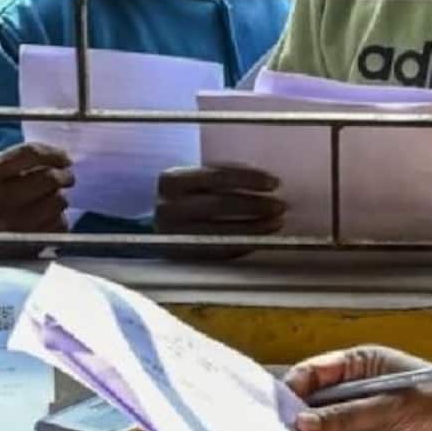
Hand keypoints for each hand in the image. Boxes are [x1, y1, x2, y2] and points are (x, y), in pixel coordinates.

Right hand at [0, 143, 73, 257]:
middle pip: (49, 178)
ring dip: (59, 198)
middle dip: (64, 176)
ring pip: (58, 201)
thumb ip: (14, 162)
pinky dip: (58, 219)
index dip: (53, 153)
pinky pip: (60, 224)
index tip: (64, 158)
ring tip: (49, 200)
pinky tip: (45, 219)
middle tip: (66, 177)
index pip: (28, 154)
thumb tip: (58, 157)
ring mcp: (14, 226)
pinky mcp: (27, 244)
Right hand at [153, 165, 285, 257]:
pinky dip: (243, 243)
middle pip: (222, 204)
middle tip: (280, 206)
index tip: (274, 183)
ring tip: (275, 223)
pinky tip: (259, 238)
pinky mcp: (182, 255)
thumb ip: (220, 178)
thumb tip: (264, 182)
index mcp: (172, 180)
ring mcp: (174, 234)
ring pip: (222, 230)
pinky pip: (219, 250)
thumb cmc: (182, 198)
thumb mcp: (192, 180)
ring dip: (255, 227)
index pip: (218, 176)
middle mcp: (169, 206)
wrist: (151, 226)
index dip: (249, 179)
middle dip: (256, 205)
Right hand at [285, 346, 431, 430]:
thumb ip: (348, 416)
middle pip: (317, 409)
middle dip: (299, 425)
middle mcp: (359, 394)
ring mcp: (367, 426)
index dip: (293, 391)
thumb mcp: (395, 405)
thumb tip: (302, 424)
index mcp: (362, 367)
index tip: (274, 412)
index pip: (315, 374)